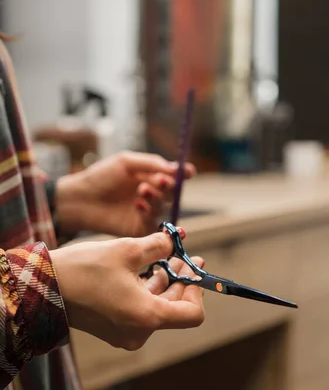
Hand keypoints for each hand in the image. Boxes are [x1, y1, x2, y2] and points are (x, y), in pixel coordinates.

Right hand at [51, 228, 204, 349]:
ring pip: (157, 307)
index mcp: (148, 317)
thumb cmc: (84, 269)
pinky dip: (147, 291)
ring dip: (164, 282)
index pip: (192, 313)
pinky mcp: (112, 328)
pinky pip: (140, 311)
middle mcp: (139, 332)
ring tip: (168, 256)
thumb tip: (175, 240)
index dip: (197, 289)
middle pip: (175, 308)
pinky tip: (147, 268)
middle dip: (181, 280)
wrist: (43, 287)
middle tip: (186, 256)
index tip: (193, 267)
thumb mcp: (127, 250)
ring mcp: (125, 333)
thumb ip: (158, 246)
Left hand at [56, 151, 195, 236]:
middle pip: (172, 192)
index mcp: (149, 176)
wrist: (79, 198)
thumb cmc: (100, 177)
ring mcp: (145, 211)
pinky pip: (154, 222)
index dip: (182, 174)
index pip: (173, 175)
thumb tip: (176, 168)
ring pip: (164, 206)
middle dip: (170, 186)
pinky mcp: (139, 228)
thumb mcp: (126, 162)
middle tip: (161, 180)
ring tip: (142, 190)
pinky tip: (138, 204)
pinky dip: (149, 211)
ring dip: (157, 197)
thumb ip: (152, 163)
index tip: (187, 172)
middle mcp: (151, 194)